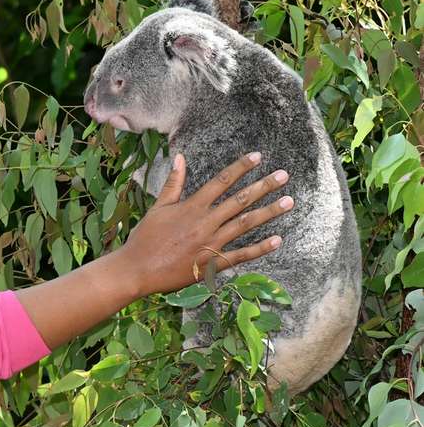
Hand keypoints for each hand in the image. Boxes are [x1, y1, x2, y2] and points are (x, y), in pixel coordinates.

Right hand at [119, 152, 292, 298]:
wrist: (137, 270)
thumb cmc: (144, 238)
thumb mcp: (157, 208)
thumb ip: (173, 183)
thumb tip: (179, 157)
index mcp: (191, 207)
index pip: (221, 181)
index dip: (240, 168)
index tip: (258, 157)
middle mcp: (205, 222)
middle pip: (240, 200)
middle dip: (263, 186)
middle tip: (284, 175)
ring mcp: (211, 243)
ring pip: (245, 224)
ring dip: (269, 212)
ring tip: (289, 202)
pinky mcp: (212, 263)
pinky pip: (241, 254)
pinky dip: (260, 248)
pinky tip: (277, 240)